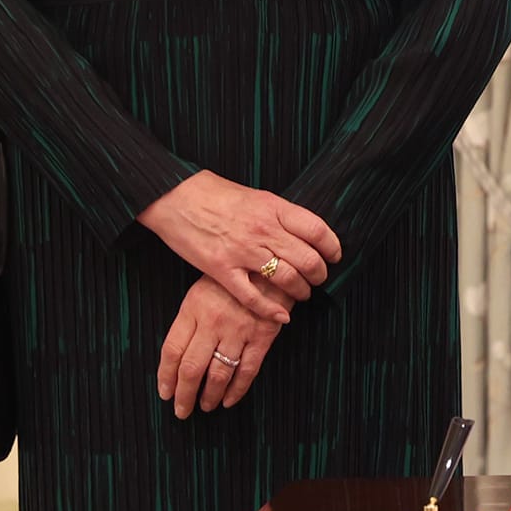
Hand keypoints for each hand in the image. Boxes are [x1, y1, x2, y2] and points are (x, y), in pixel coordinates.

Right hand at [137, 170, 341, 322]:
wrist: (175, 196)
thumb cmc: (215, 194)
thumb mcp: (256, 196)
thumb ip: (280, 215)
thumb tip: (305, 232)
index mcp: (274, 208)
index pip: (317, 231)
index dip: (332, 247)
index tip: (335, 256)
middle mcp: (263, 230)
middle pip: (308, 259)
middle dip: (319, 275)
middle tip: (319, 279)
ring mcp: (242, 252)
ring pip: (287, 280)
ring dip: (301, 292)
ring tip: (302, 294)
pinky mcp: (221, 270)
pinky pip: (253, 298)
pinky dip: (271, 310)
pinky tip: (282, 316)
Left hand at [157, 276, 288, 418]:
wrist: (271, 264)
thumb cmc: (232, 279)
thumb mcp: (201, 291)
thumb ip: (189, 320)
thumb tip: (177, 356)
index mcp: (193, 309)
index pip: (171, 350)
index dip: (166, 376)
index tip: (165, 393)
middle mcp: (212, 323)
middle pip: (192, 368)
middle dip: (184, 395)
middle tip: (182, 411)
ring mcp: (238, 331)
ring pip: (218, 373)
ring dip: (209, 395)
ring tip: (205, 406)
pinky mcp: (262, 336)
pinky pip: (247, 370)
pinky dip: (237, 390)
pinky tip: (229, 400)